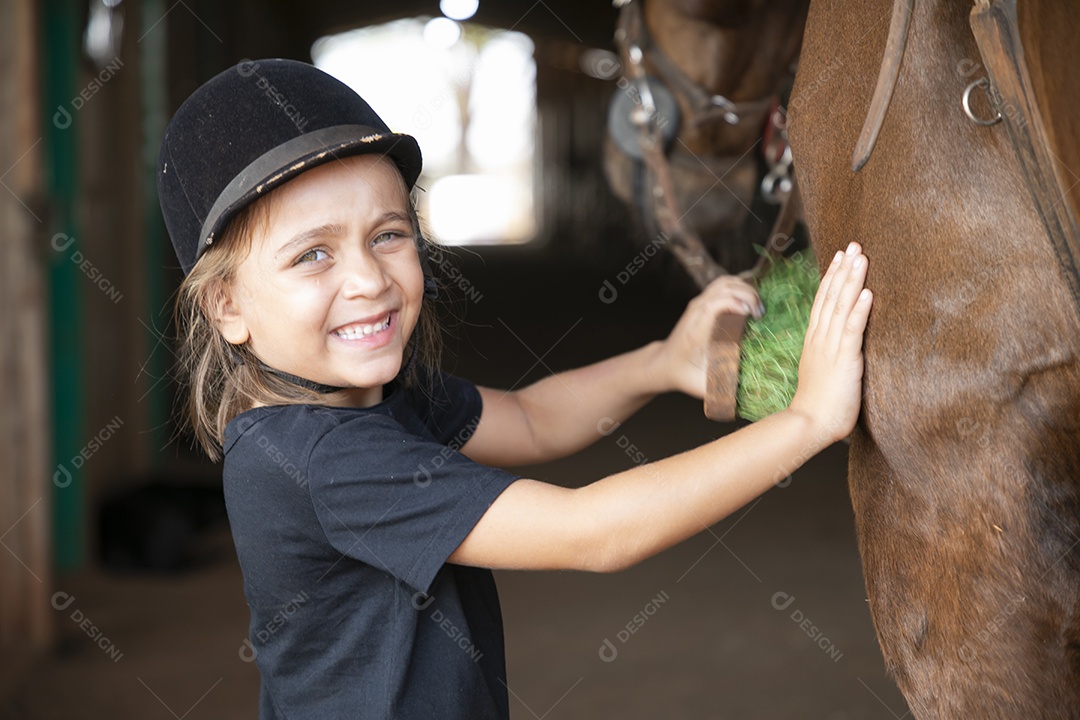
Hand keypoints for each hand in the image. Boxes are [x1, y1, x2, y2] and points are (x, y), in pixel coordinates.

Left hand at [656, 274, 762, 398]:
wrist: (663, 364)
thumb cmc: (684, 375)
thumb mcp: (702, 387)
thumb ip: (721, 393)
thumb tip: (746, 400)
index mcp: (697, 329)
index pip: (715, 304)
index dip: (736, 303)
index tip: (754, 316)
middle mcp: (697, 311)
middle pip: (724, 288)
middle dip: (747, 296)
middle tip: (761, 315)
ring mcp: (698, 303)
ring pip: (725, 282)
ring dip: (745, 289)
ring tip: (757, 308)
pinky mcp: (702, 301)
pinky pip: (723, 284)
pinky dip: (739, 287)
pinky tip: (750, 302)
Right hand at [787, 241, 872, 443]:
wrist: (808, 423)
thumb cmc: (817, 406)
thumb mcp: (821, 373)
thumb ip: (828, 358)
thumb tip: (838, 352)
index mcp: (814, 341)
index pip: (822, 302)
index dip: (831, 278)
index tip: (839, 257)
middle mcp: (820, 338)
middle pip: (831, 297)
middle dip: (843, 270)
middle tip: (853, 245)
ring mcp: (830, 347)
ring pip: (841, 307)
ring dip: (852, 281)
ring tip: (861, 258)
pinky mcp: (844, 359)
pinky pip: (852, 329)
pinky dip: (859, 310)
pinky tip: (867, 292)